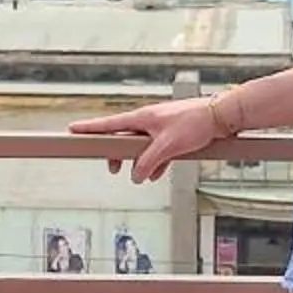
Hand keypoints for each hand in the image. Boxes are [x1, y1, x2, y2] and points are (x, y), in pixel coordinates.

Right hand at [71, 98, 223, 183]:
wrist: (220, 117)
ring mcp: (160, 127)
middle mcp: (148, 120)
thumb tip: (136, 175)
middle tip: (110, 167)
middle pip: (123, 138)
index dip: (90, 128)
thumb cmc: (195, 123)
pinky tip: (157, 172)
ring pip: (141, 146)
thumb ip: (147, 162)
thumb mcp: (167, 147)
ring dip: (138, 161)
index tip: (72, 130)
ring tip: (136, 174)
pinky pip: (157, 150)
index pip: (109, 124)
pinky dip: (155, 162)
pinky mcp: (173, 134)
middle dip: (116, 154)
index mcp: (141, 118)